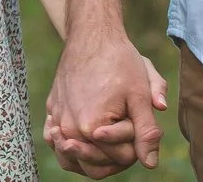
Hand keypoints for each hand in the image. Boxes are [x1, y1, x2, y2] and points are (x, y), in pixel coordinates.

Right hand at [45, 29, 166, 174]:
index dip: (136, 144)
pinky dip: (69, 149)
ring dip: (91, 159)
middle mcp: (68, 129)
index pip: (121, 158)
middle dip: (116, 156)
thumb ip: (147, 132)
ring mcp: (56, 120)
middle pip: (95, 167)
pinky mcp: (52, 111)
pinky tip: (83, 140)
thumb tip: (150, 163)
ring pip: (72, 161)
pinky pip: (56, 143)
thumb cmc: (119, 62)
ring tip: (107, 146)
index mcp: (91, 127)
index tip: (139, 121)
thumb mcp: (140, 95)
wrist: (92, 35)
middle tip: (127, 135)